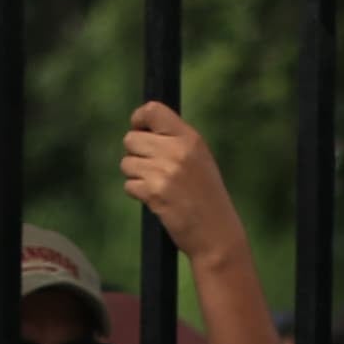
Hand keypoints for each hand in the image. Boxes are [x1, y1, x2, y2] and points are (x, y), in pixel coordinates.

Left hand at [119, 104, 244, 266]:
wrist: (217, 233)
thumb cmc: (207, 197)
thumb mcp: (200, 159)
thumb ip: (175, 141)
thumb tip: (141, 128)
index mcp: (190, 138)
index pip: (152, 111)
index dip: (139, 119)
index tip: (139, 129)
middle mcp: (177, 150)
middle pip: (131, 138)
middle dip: (135, 154)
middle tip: (151, 168)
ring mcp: (165, 172)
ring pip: (127, 163)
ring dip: (135, 175)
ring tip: (156, 186)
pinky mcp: (155, 193)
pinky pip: (129, 185)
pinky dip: (137, 193)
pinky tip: (156, 199)